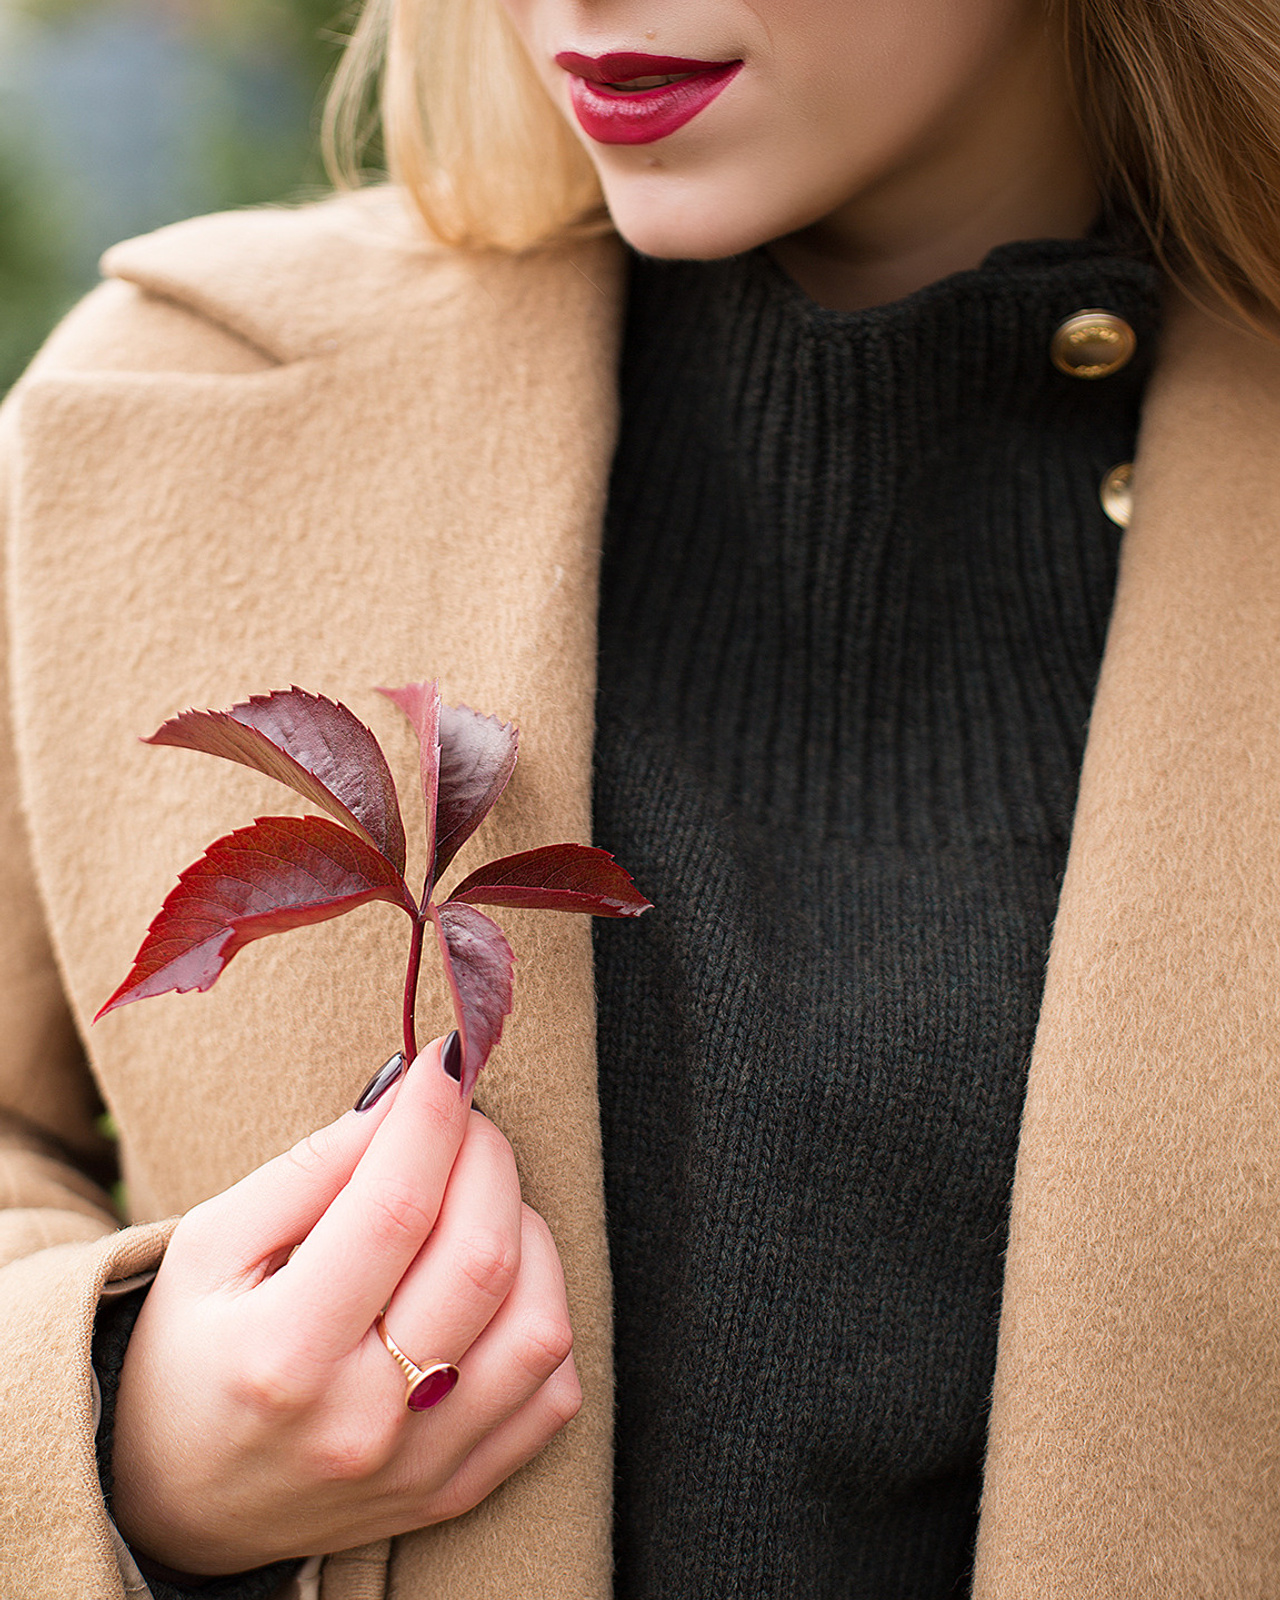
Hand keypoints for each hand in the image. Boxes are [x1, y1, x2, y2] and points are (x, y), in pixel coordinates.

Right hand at [109, 1036, 580, 1574]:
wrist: (176, 1504)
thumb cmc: (189, 1352)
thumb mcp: (212, 1246)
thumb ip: (312, 1169)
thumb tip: (408, 1096)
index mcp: (282, 1355)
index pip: (395, 1207)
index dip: (433, 1117)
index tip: (445, 1058)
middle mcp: (361, 1421)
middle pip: (481, 1258)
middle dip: (486, 1157)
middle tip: (460, 1121)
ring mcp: (420, 1467)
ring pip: (540, 1323)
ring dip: (526, 1230)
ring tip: (474, 1202)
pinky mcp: (459, 1491)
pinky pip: (554, 1392)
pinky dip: (544, 1313)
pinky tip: (494, 1283)